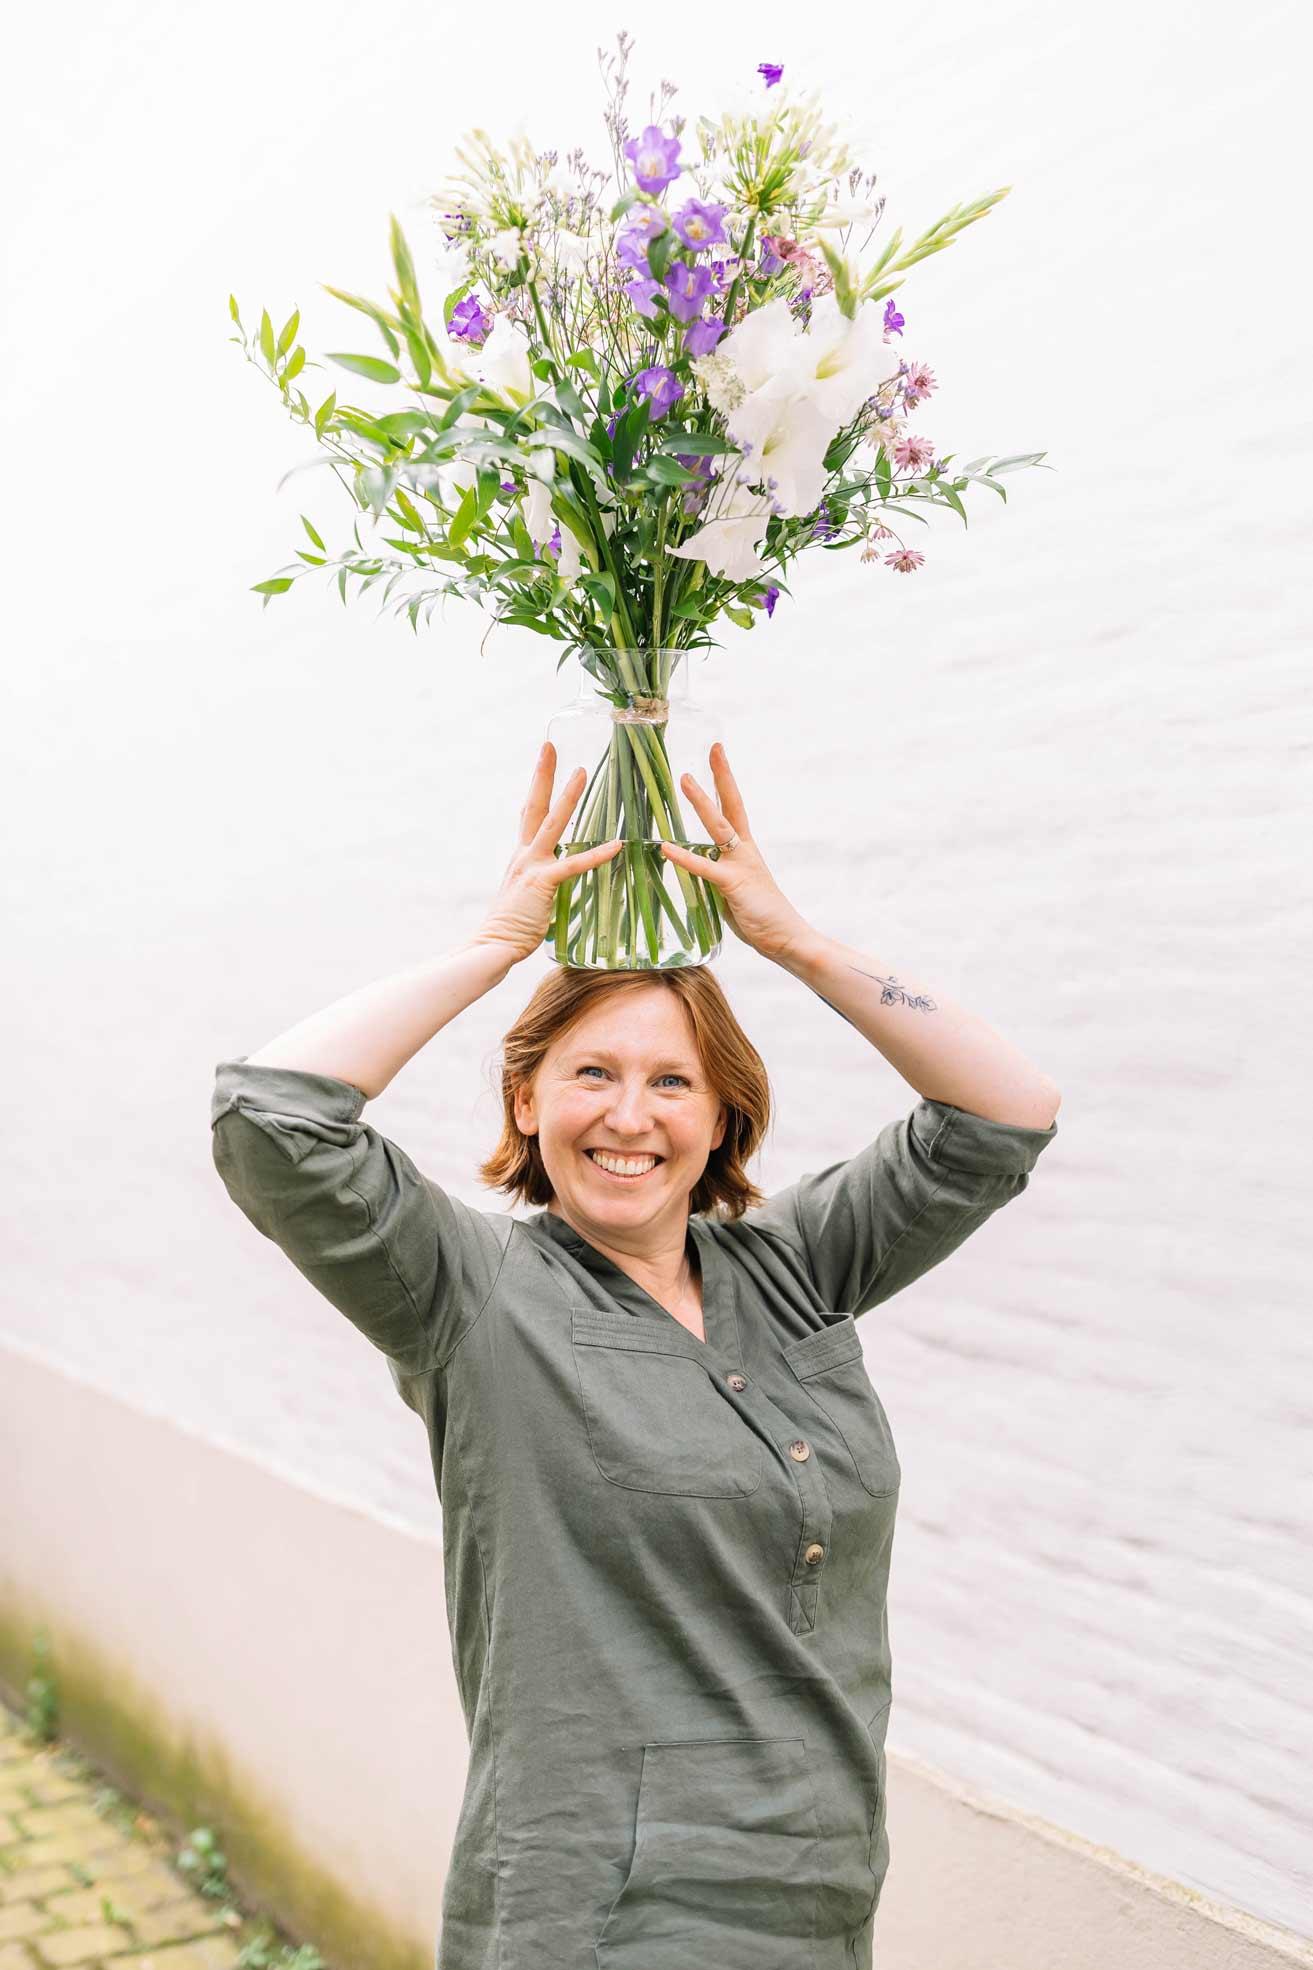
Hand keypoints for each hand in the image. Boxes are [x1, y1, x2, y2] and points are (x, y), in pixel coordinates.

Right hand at [473, 743, 622, 963]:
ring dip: (568, 797)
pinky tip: (617, 845)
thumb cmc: (512, 929)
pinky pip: (573, 865)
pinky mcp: (542, 884)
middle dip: (543, 774)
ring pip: (551, 824)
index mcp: (521, 857)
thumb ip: (544, 882)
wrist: (493, 946)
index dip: (537, 786)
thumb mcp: (529, 897)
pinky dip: (596, 855)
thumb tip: (560, 880)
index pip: (529, 813)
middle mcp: (524, 855)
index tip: (544, 762)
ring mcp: (532, 867)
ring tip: (581, 772)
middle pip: (533, 805)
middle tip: (550, 746)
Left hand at [661, 743, 813, 962]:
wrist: (786, 937)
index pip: (733, 808)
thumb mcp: (731, 891)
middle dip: (722, 776)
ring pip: (719, 827)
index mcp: (745, 850)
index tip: (717, 755)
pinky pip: (705, 868)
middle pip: (733, 805)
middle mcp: (745, 851)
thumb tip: (693, 867)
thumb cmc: (759, 917)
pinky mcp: (734, 884)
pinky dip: (684, 857)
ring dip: (702, 803)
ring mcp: (741, 865)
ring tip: (685, 779)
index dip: (724, 782)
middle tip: (714, 749)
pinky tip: (666, 846)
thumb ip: (713, 875)